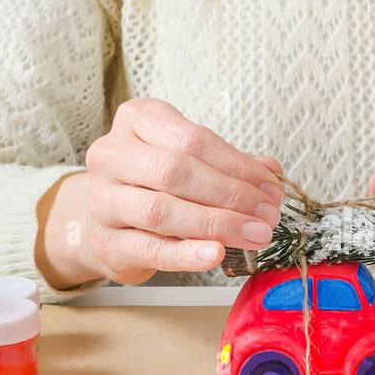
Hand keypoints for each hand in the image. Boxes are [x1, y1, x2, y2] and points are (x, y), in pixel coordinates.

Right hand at [37, 99, 283, 287]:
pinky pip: (150, 248)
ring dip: (216, 224)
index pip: (192, 139)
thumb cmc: (150, 185)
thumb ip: (227, 165)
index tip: (270, 187)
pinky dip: (187, 253)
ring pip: (160, 209)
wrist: (103, 222)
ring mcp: (103, 200)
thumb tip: (272, 175)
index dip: (237, 166)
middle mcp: (112, 155)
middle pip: (175, 170)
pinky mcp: (105, 242)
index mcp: (137, 121)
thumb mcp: (187, 162)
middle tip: (267, 214)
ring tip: (253, 234)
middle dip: (230, 195)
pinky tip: (216, 254)